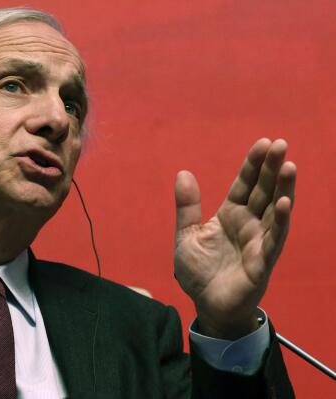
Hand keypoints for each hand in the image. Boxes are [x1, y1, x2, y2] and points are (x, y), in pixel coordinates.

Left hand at [174, 138, 295, 338]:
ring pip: (274, 210)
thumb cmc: (199, 272)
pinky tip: (284, 202)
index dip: (253, 165)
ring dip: (283, 189)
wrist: (206, 305)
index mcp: (230, 214)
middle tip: (280, 144)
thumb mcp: (186, 235)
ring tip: (289, 166)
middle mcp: (249, 224)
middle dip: (272, 168)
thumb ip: (187, 206)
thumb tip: (182, 172)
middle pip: (263, 191)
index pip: (245, 184)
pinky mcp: (263, 260)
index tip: (262, 143)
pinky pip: (274, 238)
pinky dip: (279, 220)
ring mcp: (259, 241)